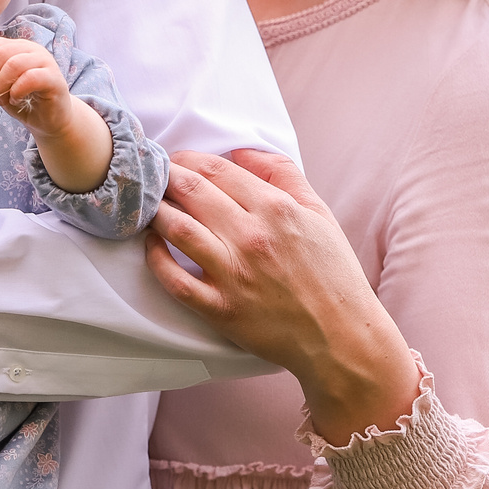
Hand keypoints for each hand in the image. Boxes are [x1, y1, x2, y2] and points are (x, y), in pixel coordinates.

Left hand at [0, 34, 72, 130]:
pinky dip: (16, 91)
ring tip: (1, 100)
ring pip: (15, 64)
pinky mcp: (54, 79)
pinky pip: (31, 78)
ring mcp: (46, 63)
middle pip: (2, 54)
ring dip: (1, 86)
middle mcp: (32, 50)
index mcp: (17, 48)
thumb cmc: (23, 99)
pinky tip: (14, 101)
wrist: (49, 120)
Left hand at [144, 150, 419, 442]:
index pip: (216, 169)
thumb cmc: (332, 273)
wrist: (341, 336)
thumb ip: (283, 174)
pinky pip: (175, 281)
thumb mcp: (318, 212)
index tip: (175, 161)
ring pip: (177, 229)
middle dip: (165, 176)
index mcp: (276, 209)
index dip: (187, 159)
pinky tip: (151, 246)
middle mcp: (251, 237)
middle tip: (152, 176)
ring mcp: (234, 274)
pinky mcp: (221, 309)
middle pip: (191, 191)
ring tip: (148, 206)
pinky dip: (155, 259)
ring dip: (155, 211)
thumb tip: (240, 152)